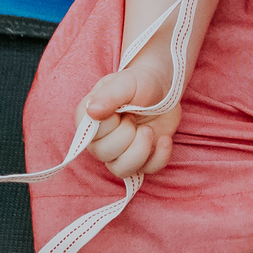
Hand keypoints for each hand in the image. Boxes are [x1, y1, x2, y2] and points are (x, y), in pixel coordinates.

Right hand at [74, 60, 179, 179]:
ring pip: (122, 169)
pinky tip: (163, 139)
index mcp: (89, 118)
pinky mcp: (141, 158)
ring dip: (140, 150)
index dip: (109, 125)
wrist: (164, 88)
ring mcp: (120, 151)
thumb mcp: (126, 82)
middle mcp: (100, 139)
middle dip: (126, 134)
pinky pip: (147, 170)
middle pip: (104, 154)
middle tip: (134, 116)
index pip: (89, 137)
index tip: (120, 108)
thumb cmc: (140, 82)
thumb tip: (91, 111)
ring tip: (148, 130)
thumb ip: (109, 95)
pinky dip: (159, 156)